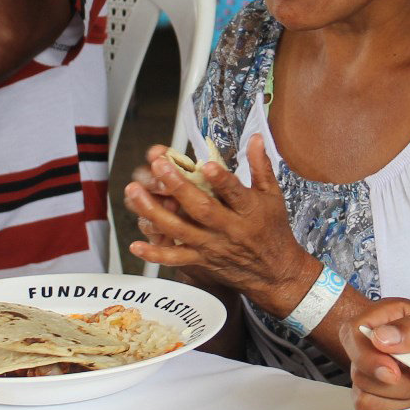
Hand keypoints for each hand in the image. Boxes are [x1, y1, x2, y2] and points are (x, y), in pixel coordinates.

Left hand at [124, 135, 307, 302]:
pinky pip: (176, 258)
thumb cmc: (273, 229)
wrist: (275, 272)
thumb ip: (261, 166)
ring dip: (155, 212)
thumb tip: (255, 138)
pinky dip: (155, 254)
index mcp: (249, 210)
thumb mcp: (273, 196)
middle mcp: (229, 229)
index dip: (222, 180)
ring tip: (135, 193)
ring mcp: (212, 246)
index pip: (235, 193)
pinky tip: (135, 244)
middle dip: (178, 187)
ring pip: (180, 230)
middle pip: (201, 209)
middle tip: (159, 166)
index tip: (207, 165)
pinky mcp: (202, 260)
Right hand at [347, 298, 409, 409]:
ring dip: (399, 396)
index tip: (392, 371)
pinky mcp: (382, 398)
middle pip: (357, 367)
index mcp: (392, 316)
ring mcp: (378, 372)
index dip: (366, 354)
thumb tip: (381, 335)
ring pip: (363, 393)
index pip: (355, 330)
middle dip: (393, 381)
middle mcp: (379, 343)